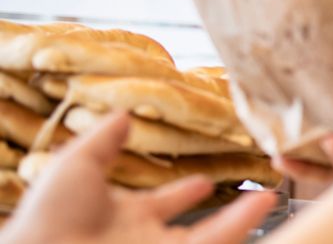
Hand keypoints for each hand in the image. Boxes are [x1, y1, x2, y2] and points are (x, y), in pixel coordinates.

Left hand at [0, 111, 276, 243]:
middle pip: (194, 226)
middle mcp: (144, 237)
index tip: (203, 181)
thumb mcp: (75, 164)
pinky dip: (241, 224)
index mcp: (120, 215)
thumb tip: (125, 114)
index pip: (161, 203)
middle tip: (251, 196)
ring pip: (212, 237)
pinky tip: (263, 203)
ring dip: (243, 219)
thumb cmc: (49, 216)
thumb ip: (104, 139)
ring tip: (270, 198)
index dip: (182, 192)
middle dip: (224, 213)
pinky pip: (216, 241)